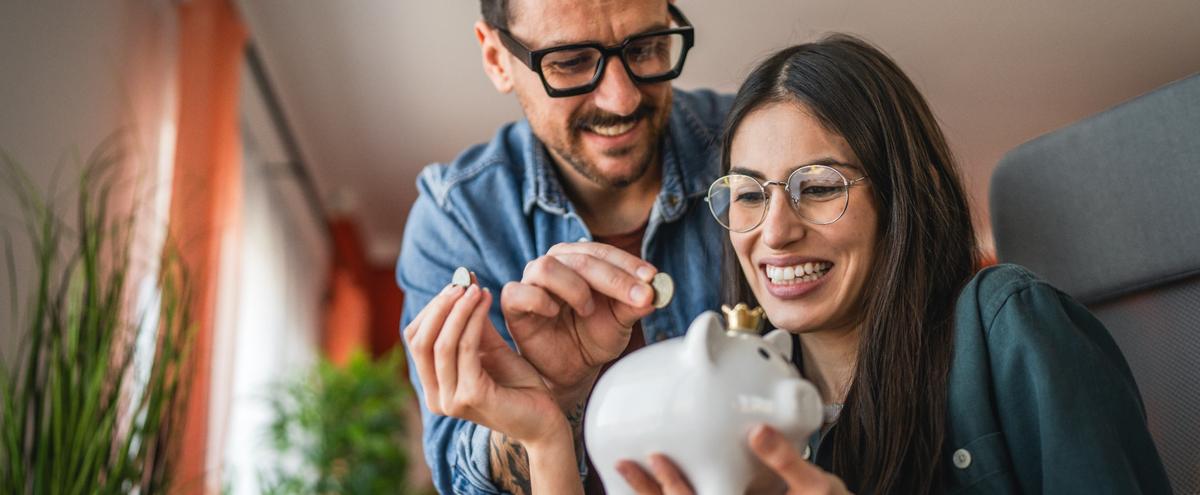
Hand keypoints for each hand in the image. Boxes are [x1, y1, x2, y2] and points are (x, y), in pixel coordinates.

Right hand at [404, 284, 566, 444]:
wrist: (545, 418)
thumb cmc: (517, 384)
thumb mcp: (490, 347)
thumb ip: (472, 322)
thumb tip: (462, 281)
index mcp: (433, 386)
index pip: (415, 338)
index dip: (432, 308)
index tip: (456, 284)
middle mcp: (435, 397)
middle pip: (420, 340)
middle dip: (440, 306)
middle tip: (463, 282)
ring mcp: (451, 400)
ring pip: (442, 343)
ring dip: (459, 309)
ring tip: (478, 289)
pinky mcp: (472, 396)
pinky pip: (466, 349)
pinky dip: (474, 321)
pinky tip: (488, 302)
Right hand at [500, 242, 656, 406]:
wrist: (571, 368)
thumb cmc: (594, 337)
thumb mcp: (621, 321)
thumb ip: (635, 304)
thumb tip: (656, 291)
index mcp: (579, 260)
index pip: (603, 252)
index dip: (628, 264)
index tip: (652, 279)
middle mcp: (554, 264)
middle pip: (580, 257)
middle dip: (614, 278)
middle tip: (639, 297)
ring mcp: (531, 282)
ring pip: (546, 267)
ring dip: (574, 287)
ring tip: (588, 309)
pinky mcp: (513, 304)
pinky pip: (518, 292)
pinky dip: (539, 300)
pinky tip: (555, 313)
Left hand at [613, 425, 852, 494]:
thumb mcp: (815, 487)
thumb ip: (785, 460)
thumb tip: (756, 431)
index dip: (672, 485)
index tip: (653, 457)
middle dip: (648, 490)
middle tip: (622, 464)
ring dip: (654, 492)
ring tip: (629, 468)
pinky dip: (677, 490)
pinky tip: (661, 474)